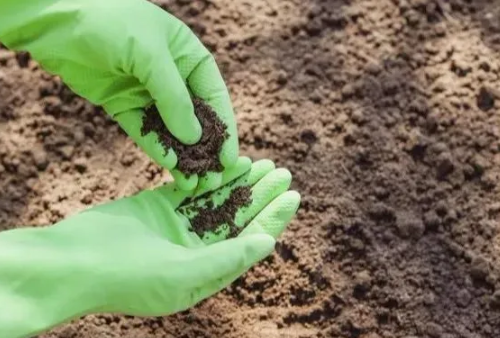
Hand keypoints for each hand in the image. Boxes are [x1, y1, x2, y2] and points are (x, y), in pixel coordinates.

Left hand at [0, 0, 236, 189]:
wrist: (56, 18)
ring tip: (193, 184)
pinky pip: (144, 131)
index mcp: (189, 57)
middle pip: (196, 119)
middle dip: (205, 150)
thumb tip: (194, 138)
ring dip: (183, 156)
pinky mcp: (124, 105)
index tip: (230, 159)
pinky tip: (169, 165)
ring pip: (171, 130)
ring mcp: (148, 93)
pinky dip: (157, 148)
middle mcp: (173, 77)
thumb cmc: (111, 22)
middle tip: (212, 180)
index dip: (225, 129)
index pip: (215, 98)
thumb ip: (174, 98)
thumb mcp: (150, 55)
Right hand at [0, 157, 299, 337]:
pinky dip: (212, 175)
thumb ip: (227, 258)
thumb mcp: (183, 274)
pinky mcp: (159, 206)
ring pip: (217, 201)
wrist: (72, 262)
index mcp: (206, 274)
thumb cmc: (127, 277)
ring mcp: (177, 227)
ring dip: (240, 183)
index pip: (249, 244)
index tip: (293, 196)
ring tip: (265, 163)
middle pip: (238, 220)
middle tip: (284, 172)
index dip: (273, 220)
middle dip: (261, 196)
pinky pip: (193, 188)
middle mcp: (195, 251)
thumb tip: (269, 243)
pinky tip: (232, 161)